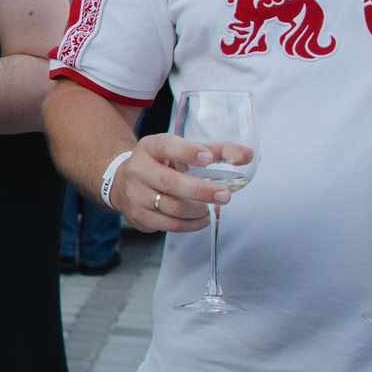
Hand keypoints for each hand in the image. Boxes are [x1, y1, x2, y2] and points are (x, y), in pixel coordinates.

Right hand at [108, 133, 254, 233]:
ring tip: (209, 208)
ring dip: (197, 210)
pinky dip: (190, 225)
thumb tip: (248, 155)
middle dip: (200, 191)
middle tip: (225, 196)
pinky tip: (200, 219)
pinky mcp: (138, 216)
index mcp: (150, 148)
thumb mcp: (182, 151)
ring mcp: (135, 194)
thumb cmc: (162, 164)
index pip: (166, 146)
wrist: (122, 184)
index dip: (187, 152)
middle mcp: (138, 169)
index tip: (208, 158)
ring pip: (171, 207)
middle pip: (170, 182)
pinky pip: (168, 224)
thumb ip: (216, 151)